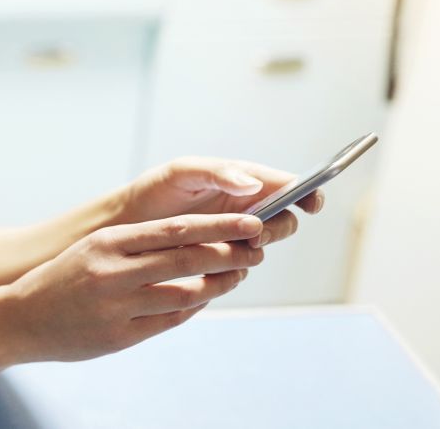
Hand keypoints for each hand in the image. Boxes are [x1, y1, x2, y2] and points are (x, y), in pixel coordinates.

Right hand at [0, 213, 264, 363]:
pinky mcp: (120, 336)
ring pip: (185, 292)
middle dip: (230, 253)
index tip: (253, 222)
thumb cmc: (63, 279)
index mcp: (108, 242)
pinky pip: (170, 319)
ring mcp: (117, 306)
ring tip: (237, 274)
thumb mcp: (94, 250)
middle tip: (257, 248)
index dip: (219, 227)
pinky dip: (194, 307)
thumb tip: (196, 240)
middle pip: (187, 260)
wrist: (19, 319)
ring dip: (218, 284)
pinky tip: (205, 298)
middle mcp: (113, 272)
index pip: (176, 230)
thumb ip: (138, 245)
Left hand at [120, 156, 324, 248]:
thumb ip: (218, 173)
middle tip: (256, 235)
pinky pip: (243, 266)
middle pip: (284, 219)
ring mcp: (236, 234)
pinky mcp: (223, 258)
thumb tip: (254, 184)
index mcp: (243, 180)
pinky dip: (238, 267)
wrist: (126, 224)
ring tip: (235, 248)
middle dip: (279, 228)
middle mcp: (245, 208)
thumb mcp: (183, 173)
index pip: (287, 186)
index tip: (313, 204)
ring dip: (258, 249)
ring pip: (266, 245)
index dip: (307, 193)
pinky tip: (218, 265)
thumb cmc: (155, 190)